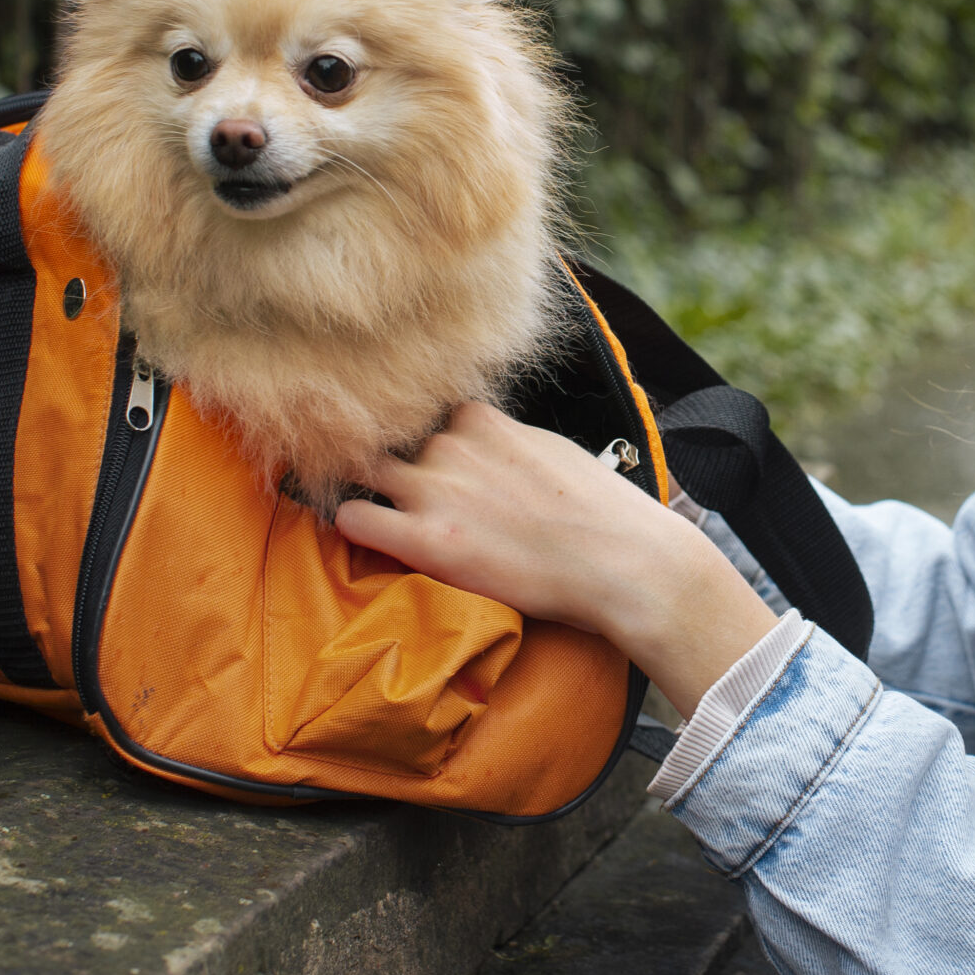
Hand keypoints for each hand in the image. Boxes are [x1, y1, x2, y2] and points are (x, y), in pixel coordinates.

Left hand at [335, 402, 779, 714]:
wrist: (623, 561)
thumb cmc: (603, 513)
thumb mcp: (553, 451)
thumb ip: (508, 442)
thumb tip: (494, 445)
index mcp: (484, 421)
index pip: (428, 412)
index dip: (424, 438)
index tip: (420, 455)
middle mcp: (452, 446)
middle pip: (391, 441)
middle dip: (388, 459)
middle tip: (386, 484)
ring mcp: (435, 491)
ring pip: (363, 471)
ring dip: (363, 487)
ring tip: (362, 507)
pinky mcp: (425, 540)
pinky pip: (355, 518)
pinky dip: (351, 523)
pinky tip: (358, 533)